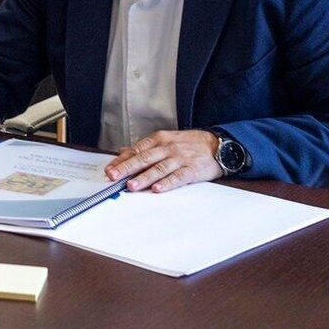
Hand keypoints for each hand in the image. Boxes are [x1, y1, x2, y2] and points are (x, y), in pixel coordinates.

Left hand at [104, 130, 223, 192]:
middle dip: (127, 168)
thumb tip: (123, 151)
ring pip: (158, 168)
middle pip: (144, 158)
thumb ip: (145, 147)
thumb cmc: (190, 144)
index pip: (136, 150)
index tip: (109, 169)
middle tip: (114, 176)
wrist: (219, 145)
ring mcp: (180, 159)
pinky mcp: (192, 170)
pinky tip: (157, 189)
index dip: (121, 160)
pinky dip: (167, 183)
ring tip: (131, 186)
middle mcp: (167, 148)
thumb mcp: (166, 140)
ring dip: (144, 178)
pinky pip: (177, 177)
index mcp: (159, 139)